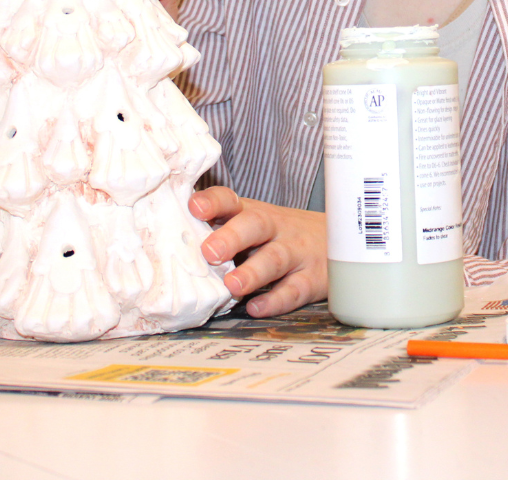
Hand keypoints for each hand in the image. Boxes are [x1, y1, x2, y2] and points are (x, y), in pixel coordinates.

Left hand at [190, 186, 326, 316]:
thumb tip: (169, 242)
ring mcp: (296, 253)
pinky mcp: (311, 279)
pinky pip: (294, 290)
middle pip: (255, 225)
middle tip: (209, 253)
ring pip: (275, 258)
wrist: (338, 241)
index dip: (213, 203)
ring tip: (232, 286)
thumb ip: (221, 230)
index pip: (231, 200)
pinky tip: (256, 308)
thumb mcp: (255, 224)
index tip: (194, 208)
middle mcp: (275, 229)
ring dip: (252, 272)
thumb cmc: (280, 235)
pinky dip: (275, 301)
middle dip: (232, 237)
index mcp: (253, 214)